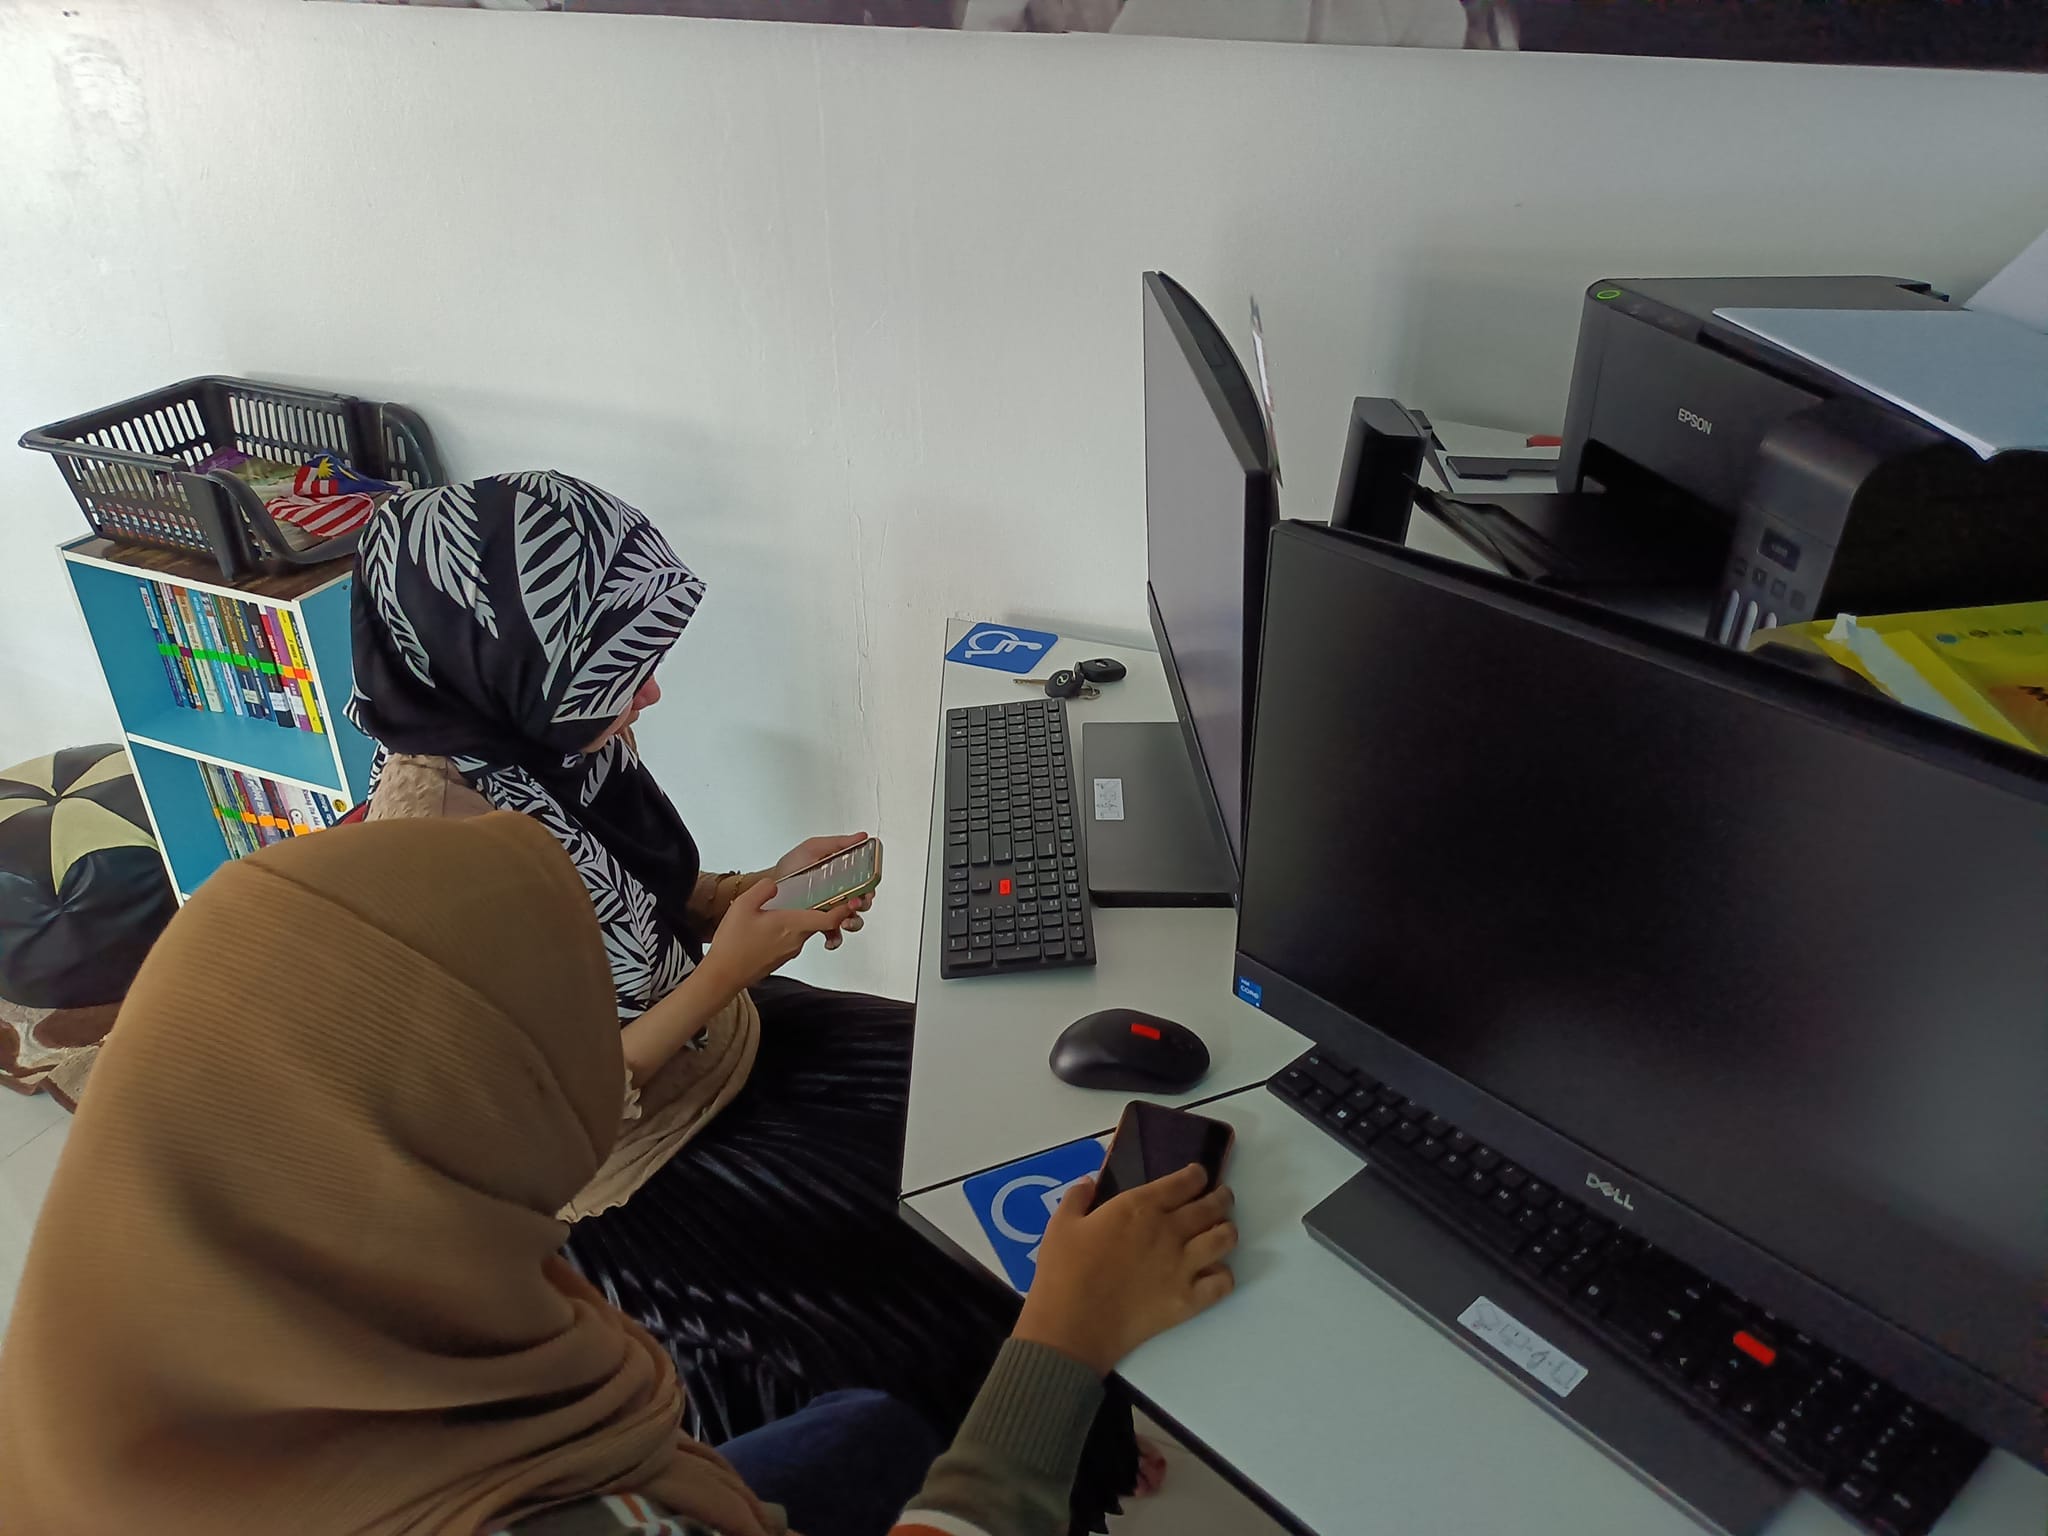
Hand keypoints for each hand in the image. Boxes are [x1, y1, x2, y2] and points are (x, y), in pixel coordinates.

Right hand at [701, 875, 859, 991]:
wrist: (723, 975)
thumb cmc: (733, 942)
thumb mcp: (743, 906)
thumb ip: (763, 890)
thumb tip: (775, 884)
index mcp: (793, 924)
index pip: (830, 918)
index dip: (845, 907)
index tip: (855, 896)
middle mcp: (797, 939)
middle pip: (821, 922)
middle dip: (827, 908)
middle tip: (828, 891)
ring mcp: (790, 951)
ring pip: (807, 930)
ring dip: (807, 918)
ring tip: (793, 904)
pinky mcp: (782, 957)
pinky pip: (794, 938)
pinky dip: (793, 928)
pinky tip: (776, 922)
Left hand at [771, 833, 876, 950]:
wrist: (769, 886)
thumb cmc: (791, 867)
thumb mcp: (814, 848)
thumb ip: (838, 843)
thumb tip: (862, 837)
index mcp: (842, 877)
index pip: (866, 883)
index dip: (870, 887)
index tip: (867, 888)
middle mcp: (840, 895)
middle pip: (862, 903)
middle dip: (862, 905)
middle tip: (853, 903)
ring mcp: (830, 911)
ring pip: (852, 921)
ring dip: (853, 922)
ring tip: (844, 921)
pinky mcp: (819, 925)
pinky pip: (834, 935)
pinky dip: (835, 940)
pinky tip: (830, 938)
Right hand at [1013, 1163, 1236, 1376]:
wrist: (1073, 1324)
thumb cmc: (1063, 1271)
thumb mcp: (1061, 1224)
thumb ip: (1077, 1198)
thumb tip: (1089, 1182)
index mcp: (1139, 1207)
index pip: (1184, 1182)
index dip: (1197, 1175)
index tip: (1198, 1175)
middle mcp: (1169, 1230)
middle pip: (1211, 1206)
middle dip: (1220, 1197)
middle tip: (1220, 1198)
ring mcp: (1183, 1265)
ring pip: (1225, 1239)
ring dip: (1226, 1230)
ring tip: (1222, 1231)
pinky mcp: (1188, 1299)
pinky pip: (1223, 1282)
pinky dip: (1223, 1275)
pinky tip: (1214, 1273)